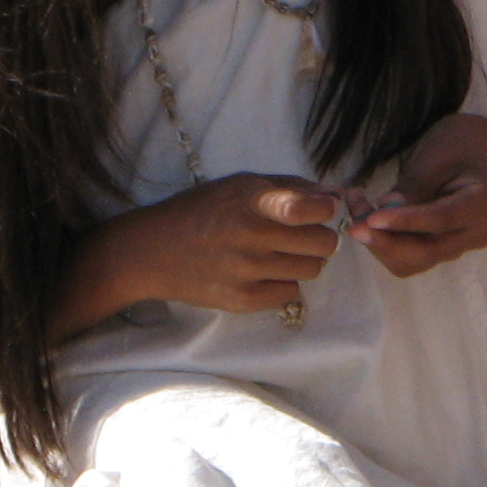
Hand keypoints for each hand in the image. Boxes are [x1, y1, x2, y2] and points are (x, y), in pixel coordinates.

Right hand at [97, 175, 344, 315]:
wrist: (152, 251)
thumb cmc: (202, 211)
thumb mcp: (240, 185)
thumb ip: (290, 187)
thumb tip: (335, 195)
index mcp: (251, 201)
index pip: (306, 208)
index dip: (326, 209)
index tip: (323, 210)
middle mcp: (251, 236)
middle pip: (323, 244)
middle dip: (320, 237)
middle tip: (301, 235)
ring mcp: (247, 271)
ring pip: (312, 269)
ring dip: (303, 260)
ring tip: (278, 253)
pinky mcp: (243, 300)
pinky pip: (291, 292)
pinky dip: (284, 283)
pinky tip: (262, 272)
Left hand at [350, 114, 486, 277]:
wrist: (473, 152)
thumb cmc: (455, 146)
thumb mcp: (434, 156)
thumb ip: (412, 187)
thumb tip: (384, 211)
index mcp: (482, 206)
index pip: (441, 220)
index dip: (404, 222)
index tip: (370, 218)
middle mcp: (475, 234)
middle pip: (427, 252)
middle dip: (386, 241)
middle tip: (353, 223)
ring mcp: (459, 246)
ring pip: (414, 261)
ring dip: (380, 244)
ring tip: (356, 212)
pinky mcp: (441, 250)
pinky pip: (409, 258)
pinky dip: (384, 243)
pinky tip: (368, 220)